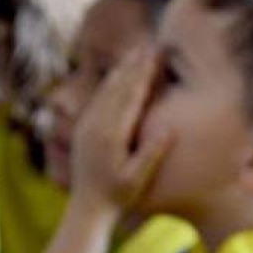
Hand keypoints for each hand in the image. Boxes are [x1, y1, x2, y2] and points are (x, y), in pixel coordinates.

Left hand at [69, 45, 168, 213]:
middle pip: (118, 86)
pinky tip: (118, 74)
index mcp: (110, 135)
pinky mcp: (84, 127)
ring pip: (106, 89)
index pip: (131, 96)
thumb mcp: (137, 180)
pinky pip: (98, 98)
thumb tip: (168, 129)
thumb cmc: (118, 196)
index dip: (144, 74)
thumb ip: (151, 155)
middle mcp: (96, 125)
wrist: (87, 207)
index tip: (155, 56)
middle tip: (149, 45)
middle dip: (134, 64)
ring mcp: (87, 125)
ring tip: (135, 52)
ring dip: (122, 69)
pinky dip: (110, 82)